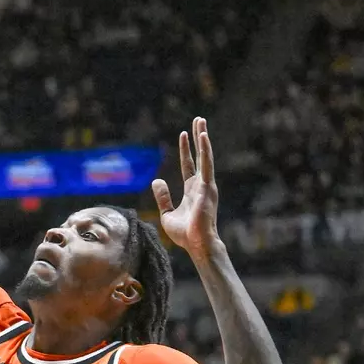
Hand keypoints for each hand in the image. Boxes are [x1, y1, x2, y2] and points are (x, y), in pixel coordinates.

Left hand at [152, 117, 222, 261]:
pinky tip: (203, 136)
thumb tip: (156, 180)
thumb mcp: (166, 213)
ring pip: (204, 156)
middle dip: (198, 138)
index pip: (188, 165)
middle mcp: (201, 184)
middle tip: (199, 119)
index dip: (186, 149)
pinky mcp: (207, 187)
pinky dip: (205, 150)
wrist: (196, 244)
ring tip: (201, 121)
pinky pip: (206, 165)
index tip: (184, 134)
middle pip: (199, 156)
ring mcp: (206, 185)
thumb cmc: (185, 233)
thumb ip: (162, 196)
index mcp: (191, 190)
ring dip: (203, 138)